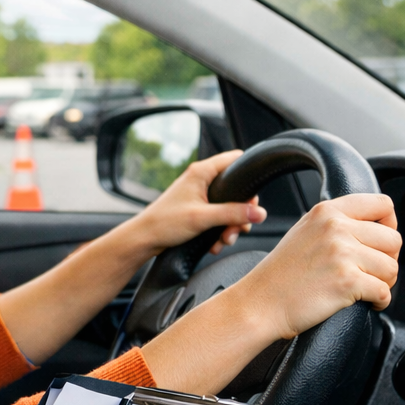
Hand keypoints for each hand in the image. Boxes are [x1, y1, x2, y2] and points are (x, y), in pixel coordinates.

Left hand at [127, 151, 265, 257]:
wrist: (144, 239)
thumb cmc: (165, 223)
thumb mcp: (203, 218)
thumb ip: (233, 214)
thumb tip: (260, 213)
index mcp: (202, 172)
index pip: (236, 160)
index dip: (249, 176)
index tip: (253, 199)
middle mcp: (202, 180)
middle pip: (236, 190)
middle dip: (240, 213)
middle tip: (238, 228)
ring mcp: (200, 195)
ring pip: (229, 207)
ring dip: (231, 226)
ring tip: (224, 240)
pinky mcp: (197, 210)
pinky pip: (218, 218)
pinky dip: (220, 232)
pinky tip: (215, 244)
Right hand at [221, 193, 400, 340]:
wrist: (260, 303)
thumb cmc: (280, 274)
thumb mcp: (304, 231)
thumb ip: (336, 222)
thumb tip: (374, 228)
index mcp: (327, 212)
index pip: (383, 205)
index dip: (390, 225)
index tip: (381, 242)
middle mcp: (336, 228)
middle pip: (393, 240)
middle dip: (387, 260)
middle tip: (371, 272)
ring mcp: (342, 254)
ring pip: (392, 267)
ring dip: (384, 283)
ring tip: (365, 288)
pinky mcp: (347, 282)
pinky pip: (384, 292)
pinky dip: (380, 301)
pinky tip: (366, 302)